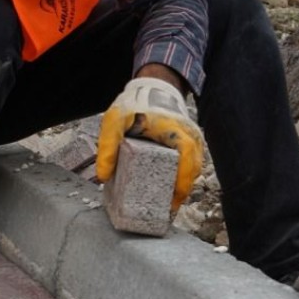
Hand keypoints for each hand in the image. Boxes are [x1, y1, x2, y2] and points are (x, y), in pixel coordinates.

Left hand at [96, 76, 204, 212]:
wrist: (150, 89)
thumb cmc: (133, 105)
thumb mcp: (114, 120)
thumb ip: (107, 145)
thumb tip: (103, 176)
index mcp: (174, 129)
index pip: (188, 155)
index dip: (184, 177)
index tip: (175, 196)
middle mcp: (188, 134)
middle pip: (195, 167)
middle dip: (183, 189)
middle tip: (168, 210)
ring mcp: (191, 139)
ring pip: (194, 167)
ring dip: (183, 185)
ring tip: (168, 206)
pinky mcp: (188, 143)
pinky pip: (190, 163)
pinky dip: (182, 177)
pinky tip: (170, 191)